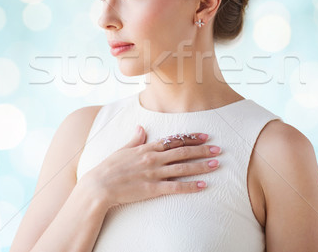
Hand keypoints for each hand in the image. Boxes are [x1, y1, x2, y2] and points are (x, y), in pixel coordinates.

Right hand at [82, 125, 221, 208]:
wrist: (99, 186)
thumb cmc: (109, 168)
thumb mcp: (122, 149)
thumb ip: (135, 139)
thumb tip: (141, 128)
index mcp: (147, 148)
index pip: (174, 140)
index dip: (191, 138)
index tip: (205, 136)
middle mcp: (153, 158)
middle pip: (183, 152)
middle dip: (202, 150)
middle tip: (218, 149)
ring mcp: (154, 173)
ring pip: (183, 167)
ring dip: (201, 165)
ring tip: (216, 164)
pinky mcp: (152, 188)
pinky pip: (175, 187)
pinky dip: (190, 186)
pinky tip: (202, 185)